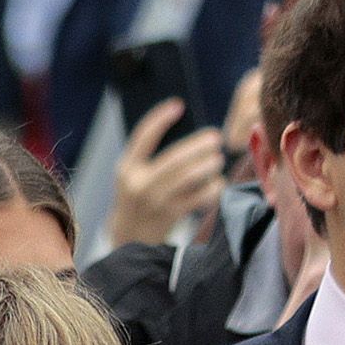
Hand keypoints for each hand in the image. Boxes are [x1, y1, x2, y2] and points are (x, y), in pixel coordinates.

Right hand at [107, 97, 226, 248]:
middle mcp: (139, 184)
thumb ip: (149, 157)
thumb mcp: (132, 176)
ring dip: (208, 165)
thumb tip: (185, 134)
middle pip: (174, 157)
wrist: (128, 239)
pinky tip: (218, 184)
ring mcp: (155, 201)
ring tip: (218, 160)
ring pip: (188, 177)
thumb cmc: (137, 200)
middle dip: (198, 145)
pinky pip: (197, 198)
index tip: (179, 105)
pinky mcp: (170, 216)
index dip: (161, 118)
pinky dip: (211, 189)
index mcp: (127, 168)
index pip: (143, 136)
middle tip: (216, 139)